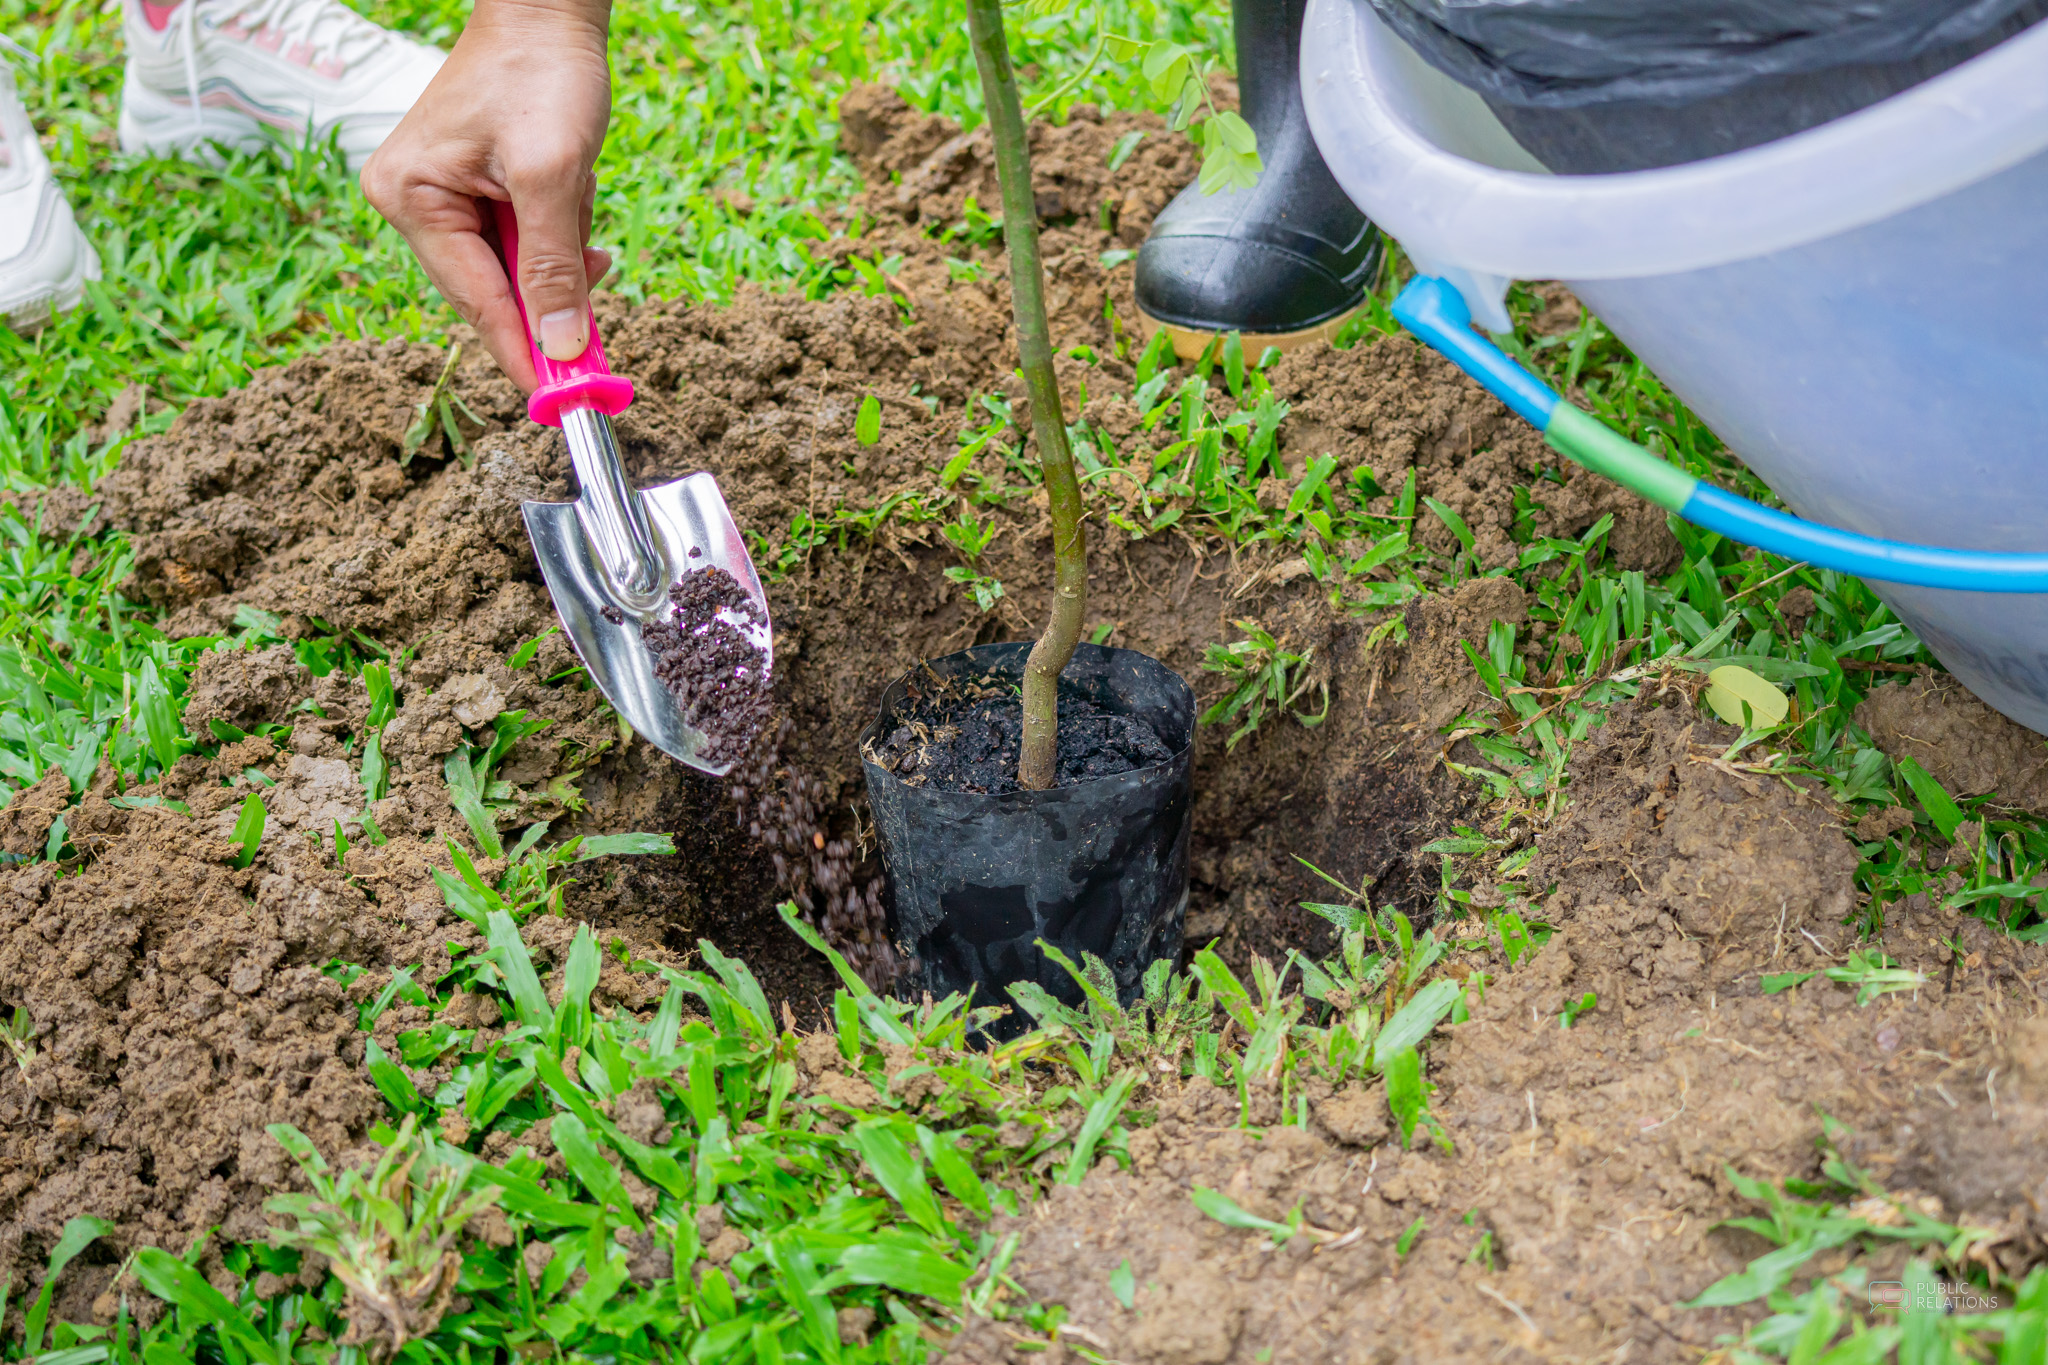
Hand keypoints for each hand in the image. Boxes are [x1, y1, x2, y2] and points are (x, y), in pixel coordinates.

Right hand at [361, 0, 615, 392]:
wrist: (547, 11)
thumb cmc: (542, 75)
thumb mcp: (554, 176)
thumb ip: (555, 266)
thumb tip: (563, 347)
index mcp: (411, 198)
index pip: (476, 302)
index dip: (524, 352)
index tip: (562, 401)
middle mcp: (412, 202)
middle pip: (494, 292)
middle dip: (551, 291)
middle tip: (598, 312)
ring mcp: (440, 198)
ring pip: (517, 270)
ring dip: (560, 251)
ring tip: (574, 190)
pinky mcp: (472, 191)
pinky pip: (524, 241)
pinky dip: (558, 231)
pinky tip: (571, 190)